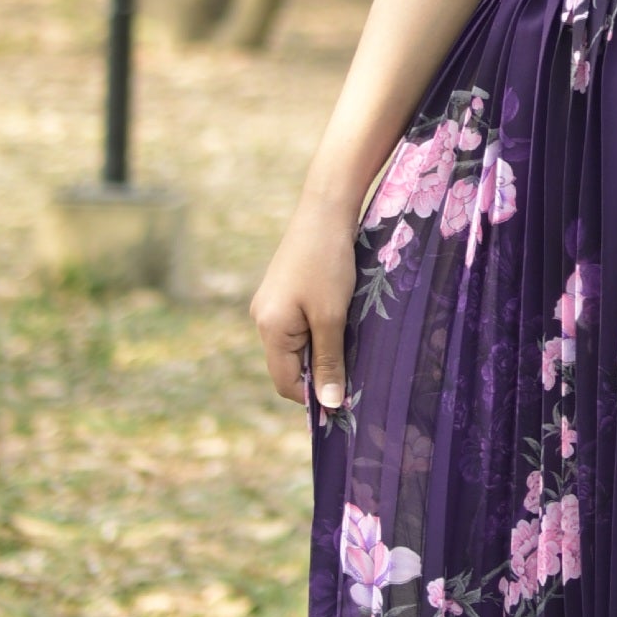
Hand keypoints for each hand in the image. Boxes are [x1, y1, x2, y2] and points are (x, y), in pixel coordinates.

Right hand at [250, 197, 357, 409]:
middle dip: (318, 373)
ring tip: (349, 341)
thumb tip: (330, 404)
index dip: (314, 395)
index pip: (285, 382)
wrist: (325, 211)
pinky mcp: (281, 293)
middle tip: (355, 369)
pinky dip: (318, 333)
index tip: (346, 398)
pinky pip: (297, 327)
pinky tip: (340, 322)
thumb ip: (329, 362)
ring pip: (295, 346)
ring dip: (321, 351)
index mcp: (269, 328)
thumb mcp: (332, 318)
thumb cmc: (328, 264)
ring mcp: (269, 305)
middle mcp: (262, 319)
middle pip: (288, 366)